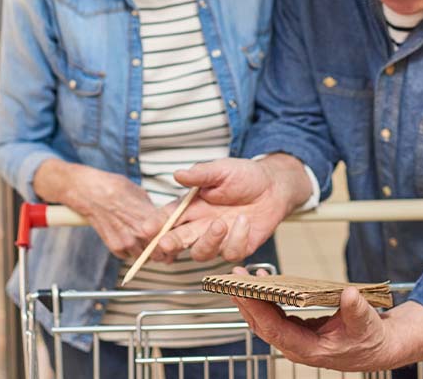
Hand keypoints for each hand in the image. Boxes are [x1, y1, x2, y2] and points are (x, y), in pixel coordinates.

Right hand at [33, 159, 165, 259]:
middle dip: (163, 252)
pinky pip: (128, 256)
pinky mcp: (114, 247)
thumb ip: (152, 211)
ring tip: (144, 243)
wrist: (89, 192)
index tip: (174, 241)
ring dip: (146, 253)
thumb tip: (161, 218)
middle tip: (163, 247)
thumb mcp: (140, 194)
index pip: (168, 238)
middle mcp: (138, 233)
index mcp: (148, 218)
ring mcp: (125, 242)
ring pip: (145, 258)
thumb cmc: (113, 188)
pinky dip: (130, 252)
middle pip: (159, 254)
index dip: (174, 242)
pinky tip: (129, 240)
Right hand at [148, 155, 311, 262]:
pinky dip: (237, 238)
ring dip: (208, 241)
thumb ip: (200, 174)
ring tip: (220, 223)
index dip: (157, 223)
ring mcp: (218, 238)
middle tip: (166, 243)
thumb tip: (178, 174)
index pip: (168, 217)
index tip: (148, 228)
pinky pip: (230, 252)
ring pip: (202, 252)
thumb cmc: (245, 175)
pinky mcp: (237, 247)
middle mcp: (201, 225)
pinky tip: (244, 221)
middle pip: (179, 240)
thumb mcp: (221, 169)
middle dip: (170, 243)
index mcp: (192, 206)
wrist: (274, 185)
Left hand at [229, 269, 422, 371]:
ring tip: (241, 276)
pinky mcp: (297, 330)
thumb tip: (349, 294)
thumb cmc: (371, 338)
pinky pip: (274, 315)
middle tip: (233, 278)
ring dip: (252, 299)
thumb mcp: (368, 324)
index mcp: (310, 349)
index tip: (243, 291)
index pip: (274, 330)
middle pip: (262, 325)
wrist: (379, 348)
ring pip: (265, 320)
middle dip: (245, 302)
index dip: (257, 310)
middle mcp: (297, 346)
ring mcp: (296, 339)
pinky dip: (265, 299)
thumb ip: (357, 311)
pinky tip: (262, 283)